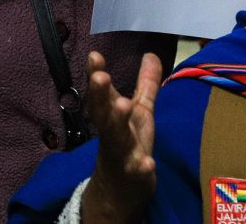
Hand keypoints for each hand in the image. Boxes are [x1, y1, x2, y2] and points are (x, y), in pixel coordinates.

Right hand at [80, 51, 161, 223]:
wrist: (121, 191)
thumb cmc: (129, 146)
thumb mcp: (139, 112)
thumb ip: (145, 85)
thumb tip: (151, 54)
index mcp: (110, 118)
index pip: (101, 95)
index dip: (96, 75)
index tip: (94, 56)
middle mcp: (111, 135)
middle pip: (103, 114)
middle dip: (100, 96)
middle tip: (101, 77)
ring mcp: (122, 156)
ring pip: (117, 140)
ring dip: (118, 123)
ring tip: (123, 104)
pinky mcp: (135, 177)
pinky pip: (137, 172)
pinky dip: (141, 167)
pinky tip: (147, 162)